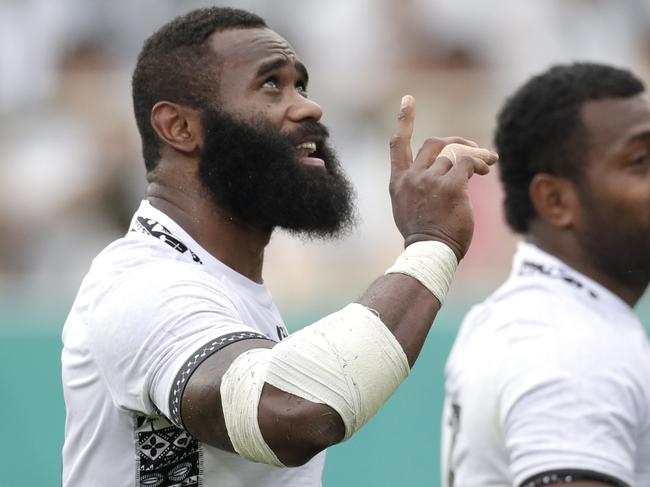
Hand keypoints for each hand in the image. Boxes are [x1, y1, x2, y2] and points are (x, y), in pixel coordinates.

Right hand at [388, 95, 497, 259]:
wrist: (430, 254)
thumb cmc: (424, 238)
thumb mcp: (409, 209)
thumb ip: (419, 187)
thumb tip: (443, 173)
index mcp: (398, 182)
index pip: (397, 144)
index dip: (404, 120)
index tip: (408, 100)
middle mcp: (411, 177)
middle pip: (435, 143)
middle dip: (457, 141)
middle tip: (474, 149)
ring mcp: (429, 181)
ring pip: (455, 154)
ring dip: (475, 156)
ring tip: (487, 165)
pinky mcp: (449, 187)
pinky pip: (467, 163)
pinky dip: (479, 163)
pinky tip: (485, 171)